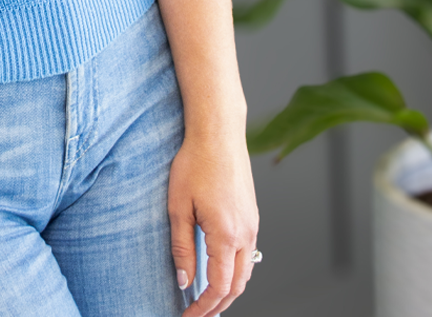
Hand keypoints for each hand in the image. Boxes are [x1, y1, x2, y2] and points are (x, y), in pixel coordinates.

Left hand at [168, 130, 258, 315]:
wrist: (218, 132)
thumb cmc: (195, 162)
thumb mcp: (178, 207)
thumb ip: (182, 248)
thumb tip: (185, 282)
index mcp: (226, 234)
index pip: (219, 288)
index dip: (204, 308)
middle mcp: (245, 233)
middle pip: (237, 286)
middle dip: (218, 306)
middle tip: (197, 314)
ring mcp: (252, 224)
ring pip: (246, 272)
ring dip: (229, 291)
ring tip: (208, 299)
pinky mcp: (252, 215)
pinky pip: (247, 254)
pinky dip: (236, 271)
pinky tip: (220, 270)